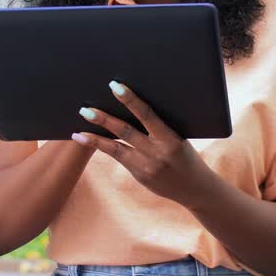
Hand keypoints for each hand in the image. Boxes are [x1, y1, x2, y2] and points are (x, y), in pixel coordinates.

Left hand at [71, 81, 216, 207]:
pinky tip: (88, 140)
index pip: (147, 114)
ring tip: (79, 129)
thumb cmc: (187, 156)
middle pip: (126, 131)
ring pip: (116, 148)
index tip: (115, 86)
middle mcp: (157, 152)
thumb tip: (133, 107)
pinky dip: (102, 148)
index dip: (130, 99)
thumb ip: (159, 127)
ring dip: (95, 138)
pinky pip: (118, 158)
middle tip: (85, 109)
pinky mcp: (139, 175)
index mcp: (170, 138)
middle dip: (104, 119)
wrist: (195, 188)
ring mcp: (147, 166)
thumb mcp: (179, 138)